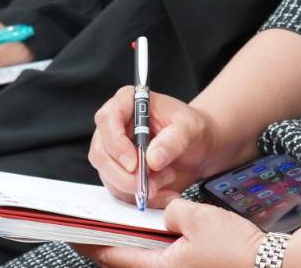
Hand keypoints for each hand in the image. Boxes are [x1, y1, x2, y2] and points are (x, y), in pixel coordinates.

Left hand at [78, 198, 264, 267]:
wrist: (265, 266)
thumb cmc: (235, 248)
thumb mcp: (198, 217)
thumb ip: (171, 211)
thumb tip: (164, 213)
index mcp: (159, 267)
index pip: (112, 254)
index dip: (90, 241)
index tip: (73, 231)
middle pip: (124, 260)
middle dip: (105, 242)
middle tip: (89, 224)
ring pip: (142, 260)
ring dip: (128, 244)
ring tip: (116, 223)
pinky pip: (160, 260)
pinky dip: (149, 246)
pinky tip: (153, 230)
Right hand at [89, 91, 228, 209]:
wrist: (199, 148)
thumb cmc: (193, 129)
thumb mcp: (190, 128)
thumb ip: (173, 140)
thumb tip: (152, 159)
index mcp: (128, 102)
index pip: (107, 119)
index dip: (116, 143)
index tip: (134, 164)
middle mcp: (116, 126)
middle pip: (100, 153)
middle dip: (124, 176)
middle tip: (151, 185)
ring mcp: (115, 152)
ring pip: (109, 177)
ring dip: (138, 187)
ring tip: (168, 178)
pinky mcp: (120, 173)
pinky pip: (121, 192)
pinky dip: (143, 197)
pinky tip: (164, 192)